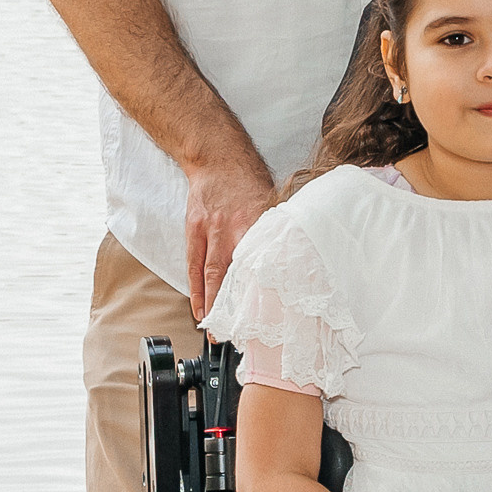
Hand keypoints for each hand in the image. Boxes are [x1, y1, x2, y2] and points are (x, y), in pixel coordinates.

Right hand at [185, 147, 276, 322]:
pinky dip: (196, 289)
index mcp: (260, 223)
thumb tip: (298, 263)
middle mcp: (235, 228)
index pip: (266, 263)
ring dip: (213, 304)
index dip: (268, 291)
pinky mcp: (195, 230)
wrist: (218, 157)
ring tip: (215, 328)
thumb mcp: (273, 203)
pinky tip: (200, 308)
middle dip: (237, 306)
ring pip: (212, 273)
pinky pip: (193, 265)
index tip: (272, 316)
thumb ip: (279, 233)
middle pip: (237, 273)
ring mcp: (212, 230)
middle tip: (240, 334)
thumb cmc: (250, 182)